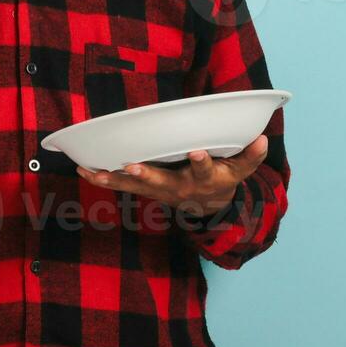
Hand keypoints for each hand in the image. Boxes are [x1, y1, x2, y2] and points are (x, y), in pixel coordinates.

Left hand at [75, 134, 269, 219]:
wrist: (206, 207)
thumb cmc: (221, 179)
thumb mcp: (239, 170)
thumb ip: (250, 157)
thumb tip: (262, 139)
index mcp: (204, 180)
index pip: (204, 171)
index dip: (202, 162)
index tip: (198, 152)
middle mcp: (179, 188)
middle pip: (162, 182)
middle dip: (147, 175)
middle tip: (132, 166)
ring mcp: (159, 190)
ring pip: (135, 186)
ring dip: (114, 178)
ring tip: (92, 171)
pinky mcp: (145, 189)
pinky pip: (122, 185)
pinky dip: (103, 178)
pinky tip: (83, 169)